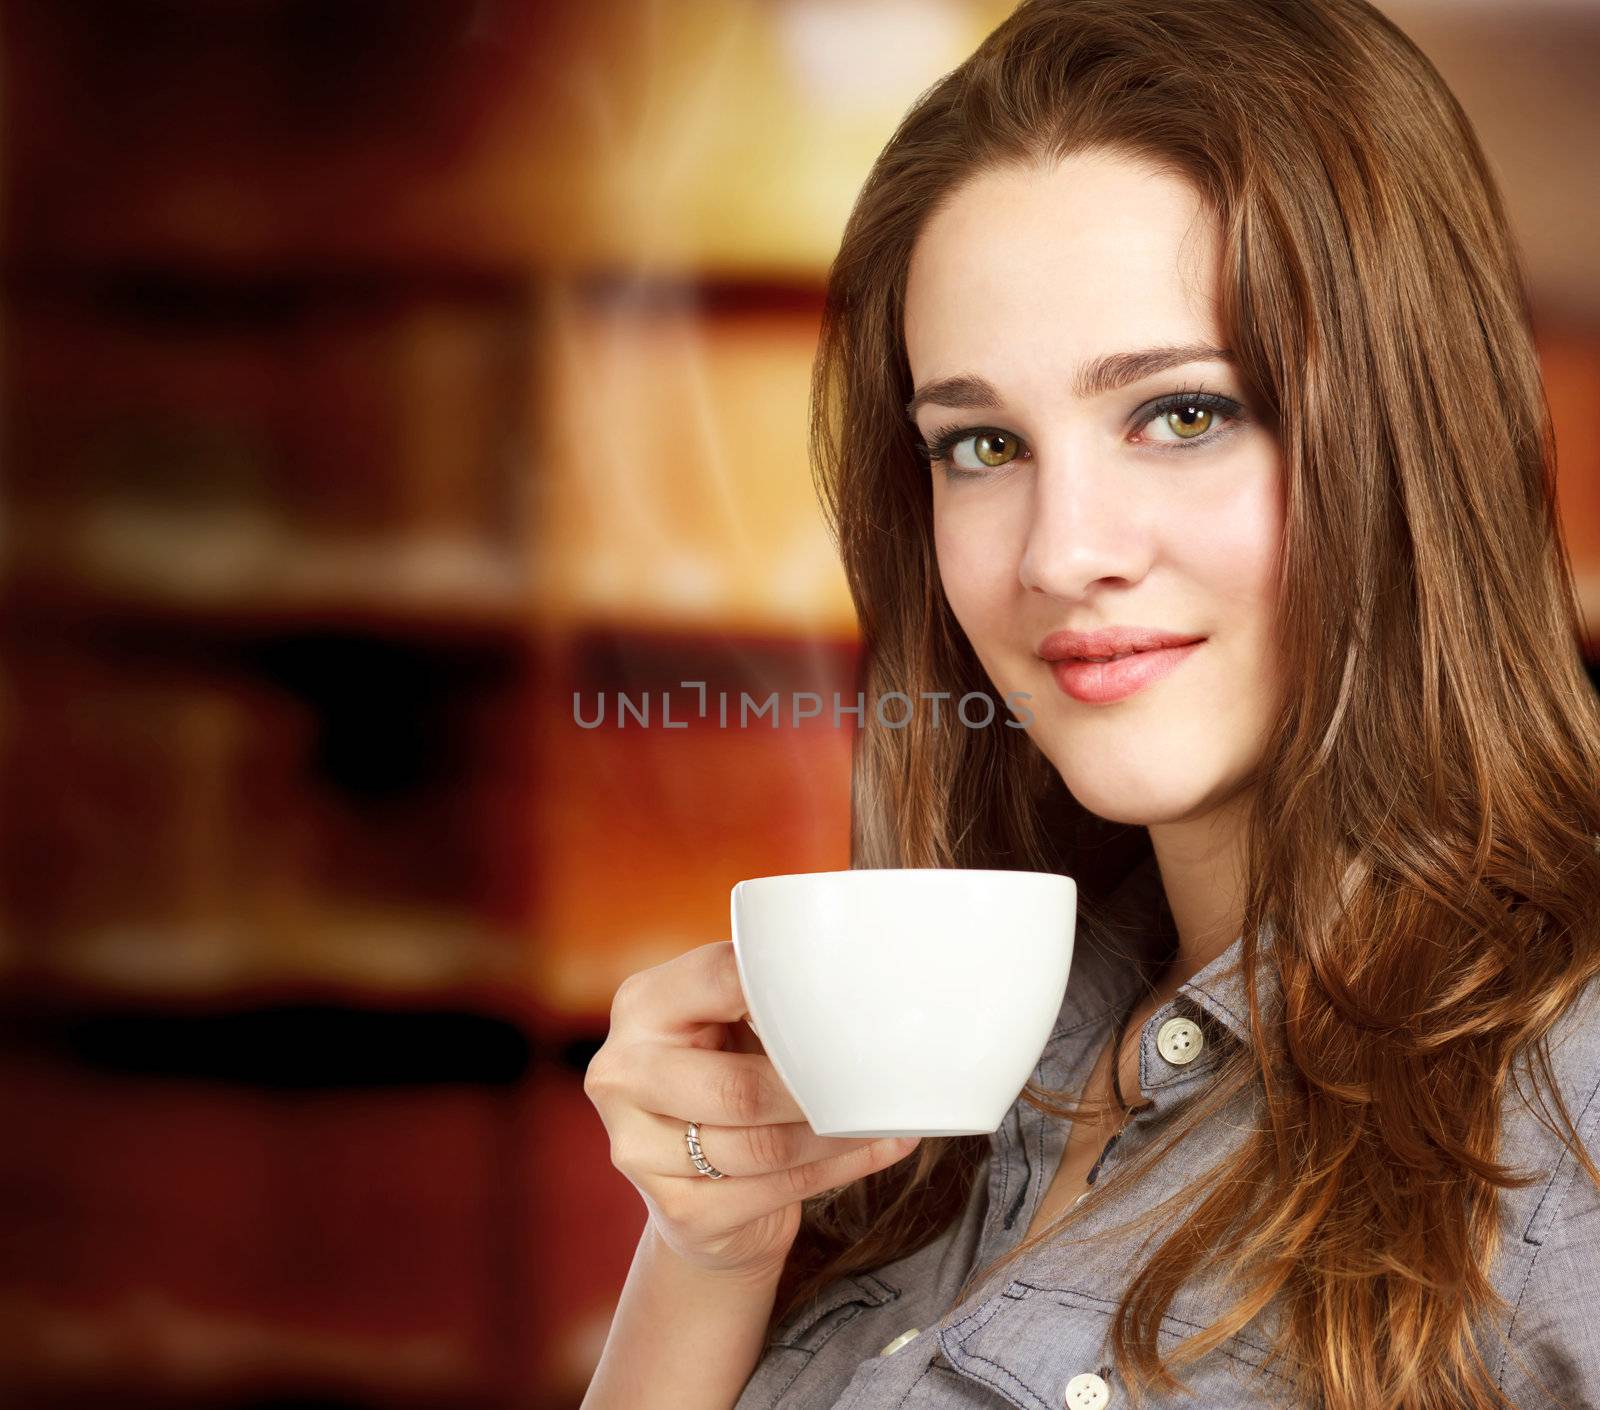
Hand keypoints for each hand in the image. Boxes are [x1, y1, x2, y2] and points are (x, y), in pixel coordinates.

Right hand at [583, 940, 921, 1280]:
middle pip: (739, 1087)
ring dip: (836, 1136)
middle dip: (817, 1089)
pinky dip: (837, 1169)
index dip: (787, 989)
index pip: (719, 979)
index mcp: (642, 1005)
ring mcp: (638, 1149)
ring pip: (762, 1146)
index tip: (848, 993)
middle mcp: (623, 1073)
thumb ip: (766, 1001)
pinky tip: (873, 1150)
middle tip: (874, 1078)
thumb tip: (861, 994)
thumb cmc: (725, 1077)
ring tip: (881, 1116)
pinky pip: (774, 1191)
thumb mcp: (728, 1024)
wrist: (695, 1183)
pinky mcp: (676, 1212)